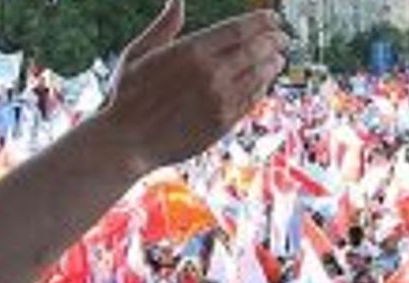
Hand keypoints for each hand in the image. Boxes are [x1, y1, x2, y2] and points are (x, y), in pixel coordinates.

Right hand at [97, 0, 288, 174]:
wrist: (126, 143)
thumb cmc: (127, 98)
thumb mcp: (138, 54)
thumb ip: (163, 26)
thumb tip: (175, 0)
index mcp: (191, 51)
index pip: (241, 28)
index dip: (263, 21)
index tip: (273, 19)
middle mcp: (210, 73)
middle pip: (257, 49)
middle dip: (275, 40)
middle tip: (282, 38)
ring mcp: (219, 100)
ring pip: (259, 75)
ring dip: (273, 64)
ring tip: (277, 59)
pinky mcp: (222, 123)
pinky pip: (252, 100)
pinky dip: (262, 88)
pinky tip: (263, 83)